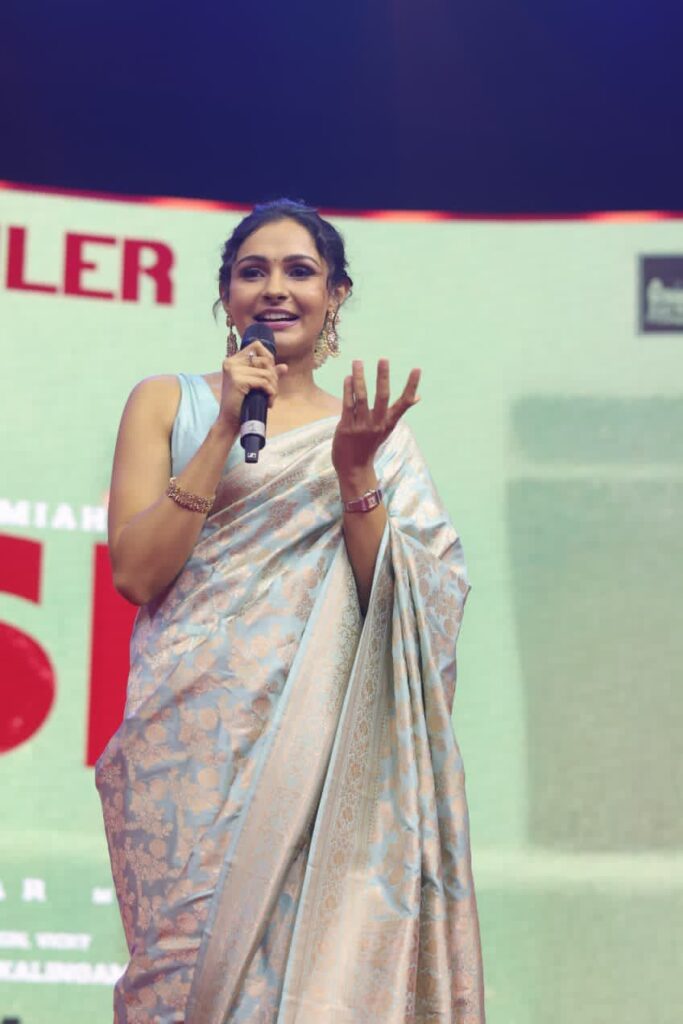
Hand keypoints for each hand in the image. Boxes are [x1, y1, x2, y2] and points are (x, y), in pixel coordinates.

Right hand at [218, 342, 287, 432]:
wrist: (230, 422)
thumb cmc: (242, 404)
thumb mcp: (255, 386)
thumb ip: (267, 374)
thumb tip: (284, 366)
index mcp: (233, 360)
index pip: (256, 346)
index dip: (269, 358)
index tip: (270, 375)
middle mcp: (231, 362)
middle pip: (264, 360)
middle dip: (274, 376)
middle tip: (272, 391)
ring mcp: (233, 370)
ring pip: (266, 373)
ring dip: (273, 387)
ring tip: (270, 399)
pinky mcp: (238, 380)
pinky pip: (263, 382)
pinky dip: (270, 392)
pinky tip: (269, 402)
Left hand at [332, 359, 420, 480]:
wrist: (354, 468)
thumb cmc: (370, 445)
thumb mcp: (387, 428)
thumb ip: (399, 411)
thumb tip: (418, 397)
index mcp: (389, 422)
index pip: (404, 402)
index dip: (411, 386)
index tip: (417, 369)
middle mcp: (378, 424)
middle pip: (382, 397)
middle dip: (383, 377)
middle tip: (384, 359)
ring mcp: (362, 426)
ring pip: (362, 397)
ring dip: (360, 378)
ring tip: (358, 361)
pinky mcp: (347, 428)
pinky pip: (348, 405)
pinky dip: (348, 390)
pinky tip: (348, 377)